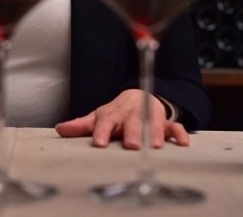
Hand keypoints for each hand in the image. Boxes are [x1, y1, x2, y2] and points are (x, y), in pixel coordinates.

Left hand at [55, 89, 189, 148]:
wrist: (139, 97)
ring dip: (156, 132)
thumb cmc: (116, 113)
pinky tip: (182, 142)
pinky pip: (175, 126)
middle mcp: (131, 114)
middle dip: (133, 131)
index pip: (106, 121)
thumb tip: (59, 129)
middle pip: (132, 121)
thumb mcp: (98, 117)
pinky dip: (180, 133)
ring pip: (154, 122)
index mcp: (113, 114)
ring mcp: (150, 116)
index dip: (102, 131)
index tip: (100, 143)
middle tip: (132, 144)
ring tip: (156, 144)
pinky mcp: (165, 122)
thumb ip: (81, 126)